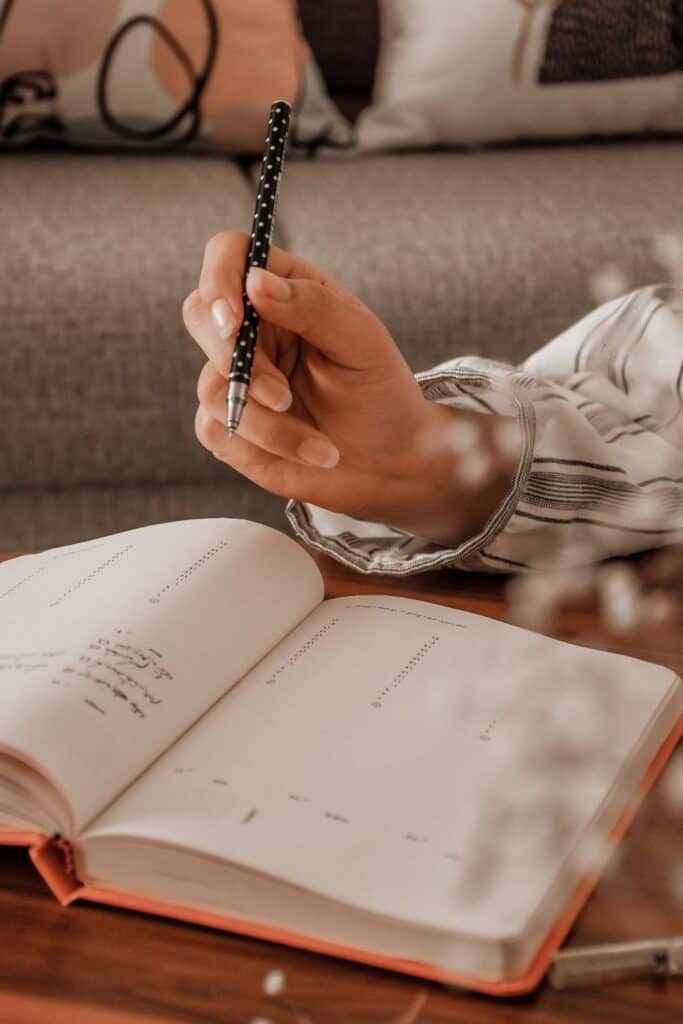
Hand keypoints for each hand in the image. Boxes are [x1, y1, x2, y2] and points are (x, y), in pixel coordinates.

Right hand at [183, 232, 512, 544]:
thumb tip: (256, 280)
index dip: (219, 279)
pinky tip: (310, 453)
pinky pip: (216, 430)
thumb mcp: (361, 342)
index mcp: (283, 291)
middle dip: (236, 361)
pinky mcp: (228, 426)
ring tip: (323, 445)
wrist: (390, 462)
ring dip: (268, 423)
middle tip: (283, 395)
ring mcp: (233, 378)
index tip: (235, 320)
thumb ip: (313, 306)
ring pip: (212, 387)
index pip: (228, 255)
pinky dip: (268, 446)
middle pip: (201, 315)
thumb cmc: (380, 392)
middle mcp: (251, 329)